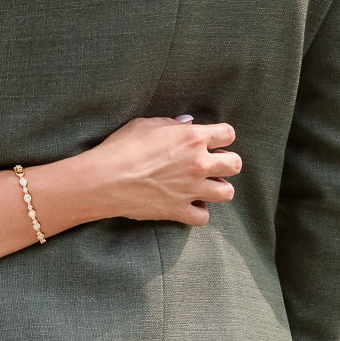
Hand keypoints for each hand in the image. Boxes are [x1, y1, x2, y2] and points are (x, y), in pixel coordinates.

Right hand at [64, 116, 241, 226]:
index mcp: (192, 137)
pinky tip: (188, 204)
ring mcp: (192, 189)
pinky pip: (204, 217)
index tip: (214, 141)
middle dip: (227, 162)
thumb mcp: (146, 125)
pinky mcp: (180, 211)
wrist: (104, 180)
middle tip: (212, 164)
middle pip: (235, 164)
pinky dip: (199, 212)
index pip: (228, 134)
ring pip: (227, 192)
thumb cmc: (121, 148)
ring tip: (204, 186)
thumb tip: (187, 123)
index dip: (223, 137)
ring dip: (218, 188)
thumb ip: (172, 124)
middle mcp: (198, 163)